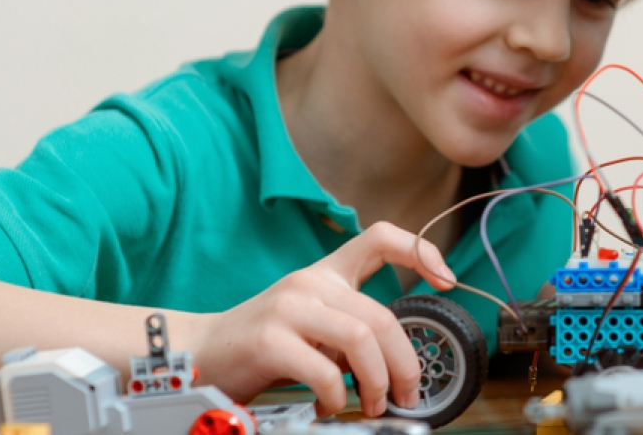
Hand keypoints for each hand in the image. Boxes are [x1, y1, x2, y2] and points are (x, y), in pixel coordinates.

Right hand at [181, 222, 456, 416]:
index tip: (446, 281)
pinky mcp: (271, 340)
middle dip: (405, 362)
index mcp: (325, 274)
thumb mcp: (311, 325)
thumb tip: (397, 366)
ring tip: (373, 404)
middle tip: (407, 393)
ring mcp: (290, 308)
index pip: (379, 238)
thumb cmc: (261, 346)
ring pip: (361, 338)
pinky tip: (330, 405)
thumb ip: (349, 331)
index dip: (420, 252)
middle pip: (381, 316)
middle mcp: (310, 283)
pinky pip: (325, 371)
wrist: (197, 353)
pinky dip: (337, 396)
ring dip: (377, 381)